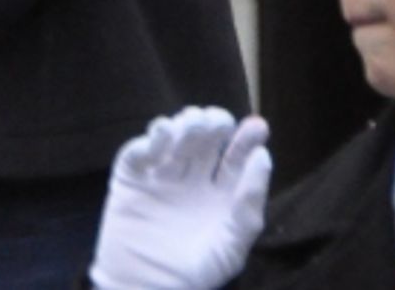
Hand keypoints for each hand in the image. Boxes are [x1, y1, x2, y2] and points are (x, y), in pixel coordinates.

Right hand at [90, 106, 271, 289]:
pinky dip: (153, 137)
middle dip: (214, 121)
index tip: (257, 127)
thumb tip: (262, 156)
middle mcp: (192, 178)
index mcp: (219, 192)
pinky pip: (140, 148)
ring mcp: (161, 174)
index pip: (236, 156)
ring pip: (176, 132)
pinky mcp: (132, 176)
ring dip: (187, 123)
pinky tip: (164, 138)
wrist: (146, 289)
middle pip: (207, 136)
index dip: (247, 138)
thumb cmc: (194, 273)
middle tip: (218, 125)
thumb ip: (249, 204)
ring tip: (191, 130)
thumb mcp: (232, 247)